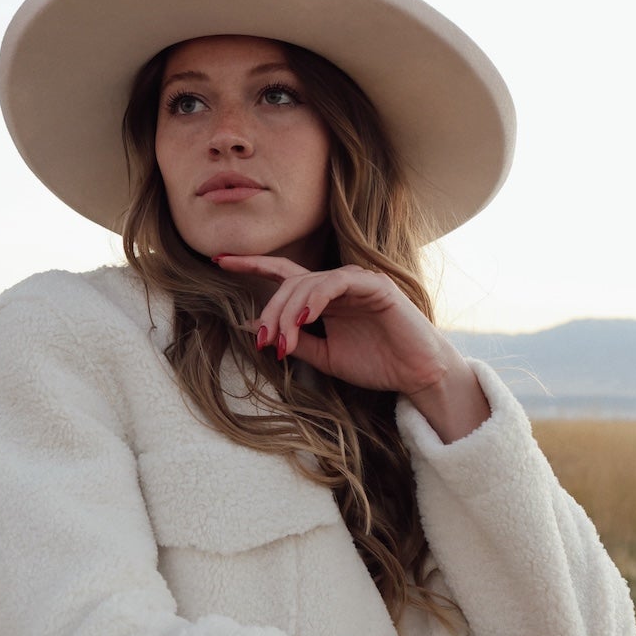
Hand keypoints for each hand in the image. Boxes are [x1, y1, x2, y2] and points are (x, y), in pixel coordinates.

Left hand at [215, 253, 486, 426]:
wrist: (417, 375)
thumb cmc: (377, 364)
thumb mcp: (326, 357)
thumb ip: (297, 343)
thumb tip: (258, 332)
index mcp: (325, 298)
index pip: (283, 274)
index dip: (251, 265)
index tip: (219, 260)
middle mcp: (337, 284)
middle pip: (289, 283)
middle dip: (270, 312)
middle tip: (264, 342)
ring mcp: (356, 282)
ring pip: (307, 283)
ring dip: (288, 313)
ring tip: (282, 341)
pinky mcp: (374, 286)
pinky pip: (335, 283)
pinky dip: (315, 299)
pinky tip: (304, 319)